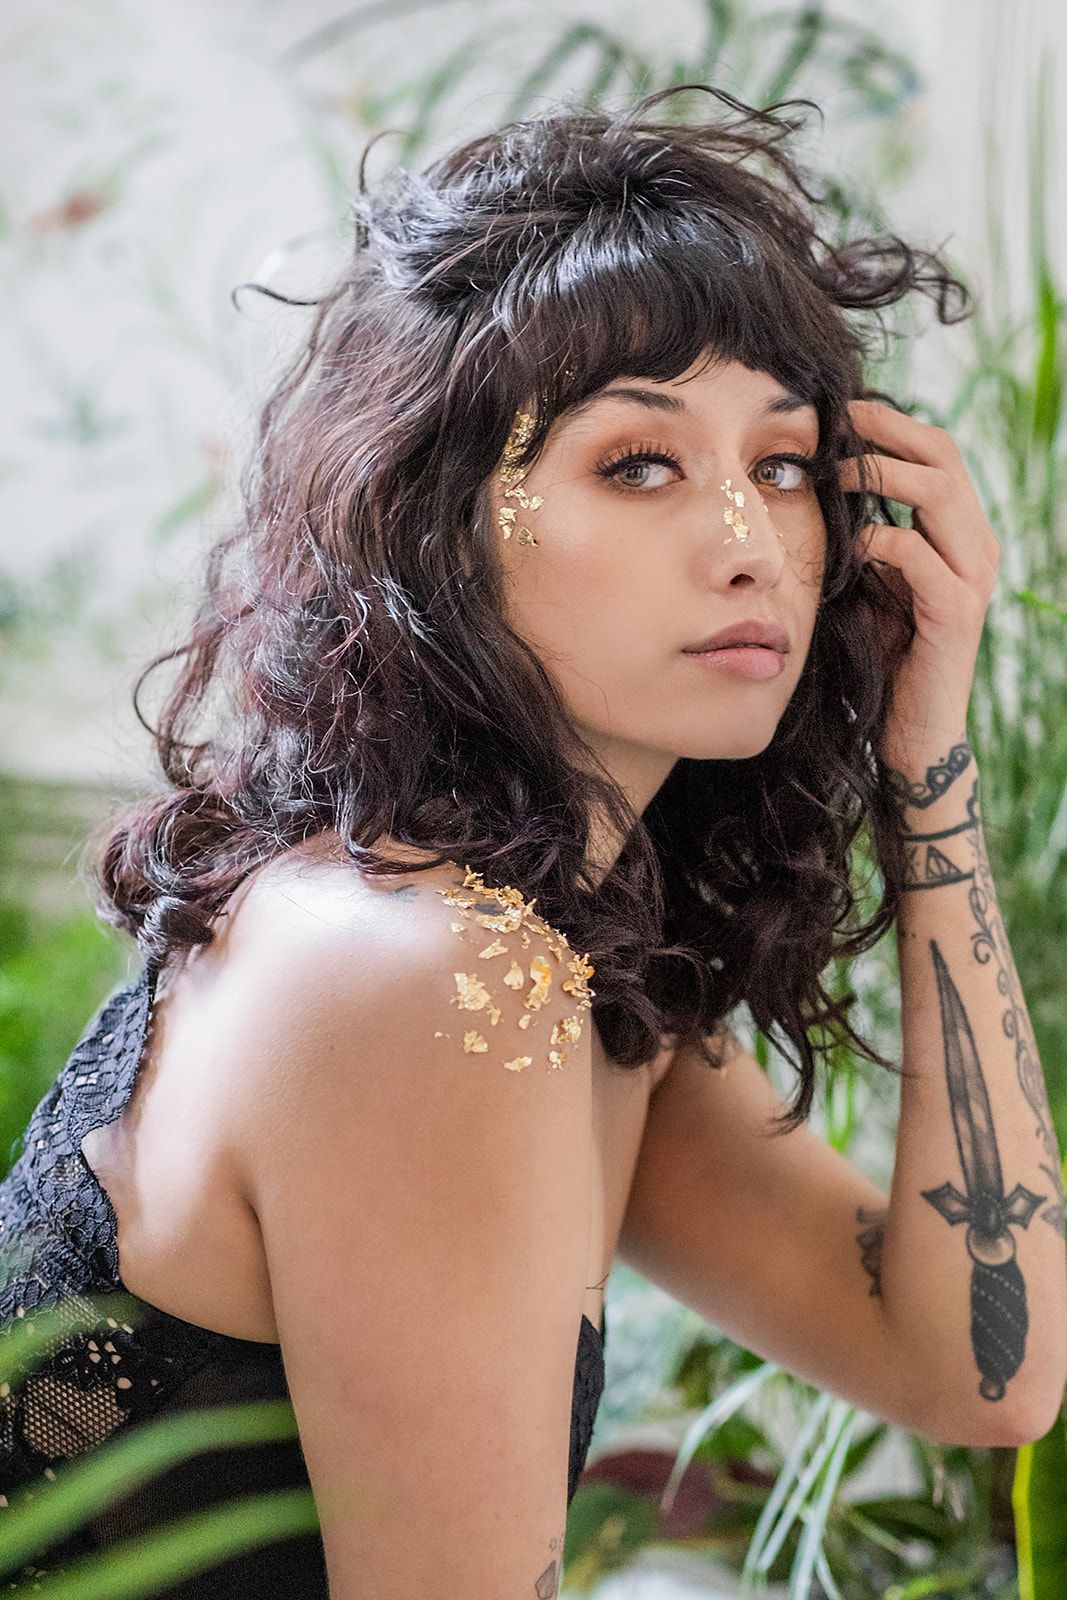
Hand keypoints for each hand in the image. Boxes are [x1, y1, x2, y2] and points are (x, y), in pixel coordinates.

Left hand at [836, 399, 1000, 766]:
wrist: (914, 729)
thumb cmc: (886, 655)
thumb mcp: (874, 584)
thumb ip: (865, 540)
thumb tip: (819, 489)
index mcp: (961, 532)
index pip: (938, 453)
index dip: (893, 424)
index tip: (842, 410)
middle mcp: (977, 545)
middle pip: (944, 457)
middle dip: (888, 430)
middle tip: (836, 420)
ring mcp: (973, 577)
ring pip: (939, 494)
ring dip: (882, 474)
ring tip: (834, 472)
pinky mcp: (957, 613)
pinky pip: (920, 556)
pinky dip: (881, 540)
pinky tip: (849, 544)